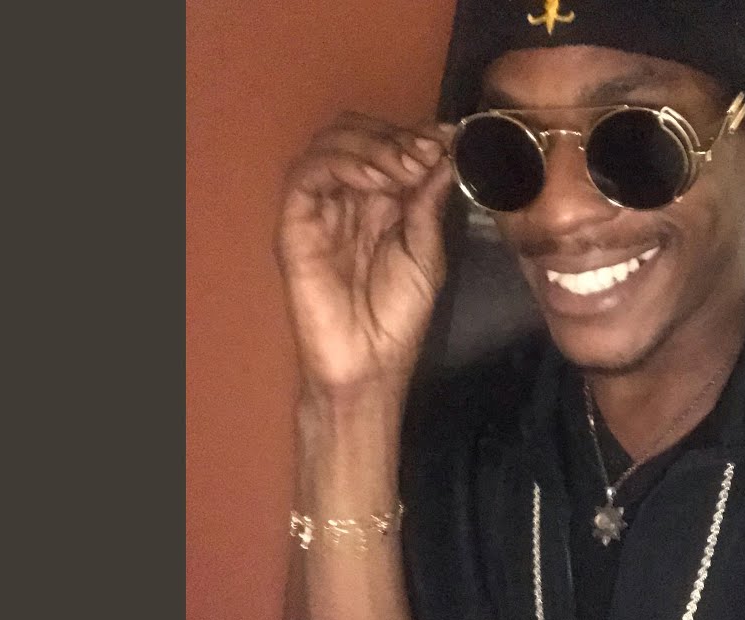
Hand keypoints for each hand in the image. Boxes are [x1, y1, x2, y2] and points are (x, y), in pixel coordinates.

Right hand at [275, 112, 455, 393]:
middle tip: (425, 154)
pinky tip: (374, 180)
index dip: (417, 132)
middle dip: (395, 134)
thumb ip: (430, 202)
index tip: (449, 139)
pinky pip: (306, 175)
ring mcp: (319, 209)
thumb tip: (447, 153)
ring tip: (404, 169)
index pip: (387, 143)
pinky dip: (341, 162)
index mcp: (380, 201)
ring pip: (329, 143)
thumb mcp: (428, 253)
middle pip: (356, 132)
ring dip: (372, 144)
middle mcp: (347, 197)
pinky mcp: (295, 225)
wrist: (369, 363)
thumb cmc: (398, 317)